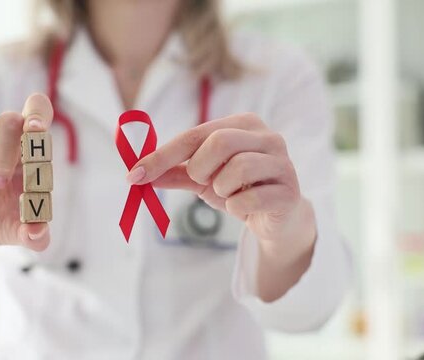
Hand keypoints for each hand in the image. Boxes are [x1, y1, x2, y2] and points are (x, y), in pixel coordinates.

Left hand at [128, 113, 314, 245]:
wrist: (274, 219)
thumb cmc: (238, 189)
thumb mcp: (202, 178)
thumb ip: (174, 172)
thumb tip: (137, 173)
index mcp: (243, 124)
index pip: (194, 134)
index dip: (161, 156)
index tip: (134, 175)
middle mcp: (267, 136)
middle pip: (220, 142)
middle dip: (200, 168)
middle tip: (202, 182)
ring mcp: (283, 162)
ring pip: (238, 169)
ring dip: (221, 189)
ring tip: (229, 193)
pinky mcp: (289, 191)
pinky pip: (251, 198)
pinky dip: (237, 206)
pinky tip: (244, 206)